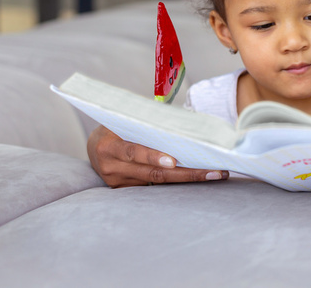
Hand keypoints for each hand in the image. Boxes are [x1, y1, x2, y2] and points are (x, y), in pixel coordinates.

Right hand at [87, 125, 228, 187]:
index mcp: (109, 146)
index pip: (134, 152)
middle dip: (186, 173)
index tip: (174, 161)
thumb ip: (147, 122)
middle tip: (214, 172)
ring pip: (157, 182)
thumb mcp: (125, 120)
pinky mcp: (124, 191)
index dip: (153, 156)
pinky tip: (197, 178)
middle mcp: (112, 167)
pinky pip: (153, 187)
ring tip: (215, 174)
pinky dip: (175, 183)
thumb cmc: (117, 127)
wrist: (94, 146)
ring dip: (187, 178)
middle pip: (154, 173)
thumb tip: (183, 118)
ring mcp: (118, 182)